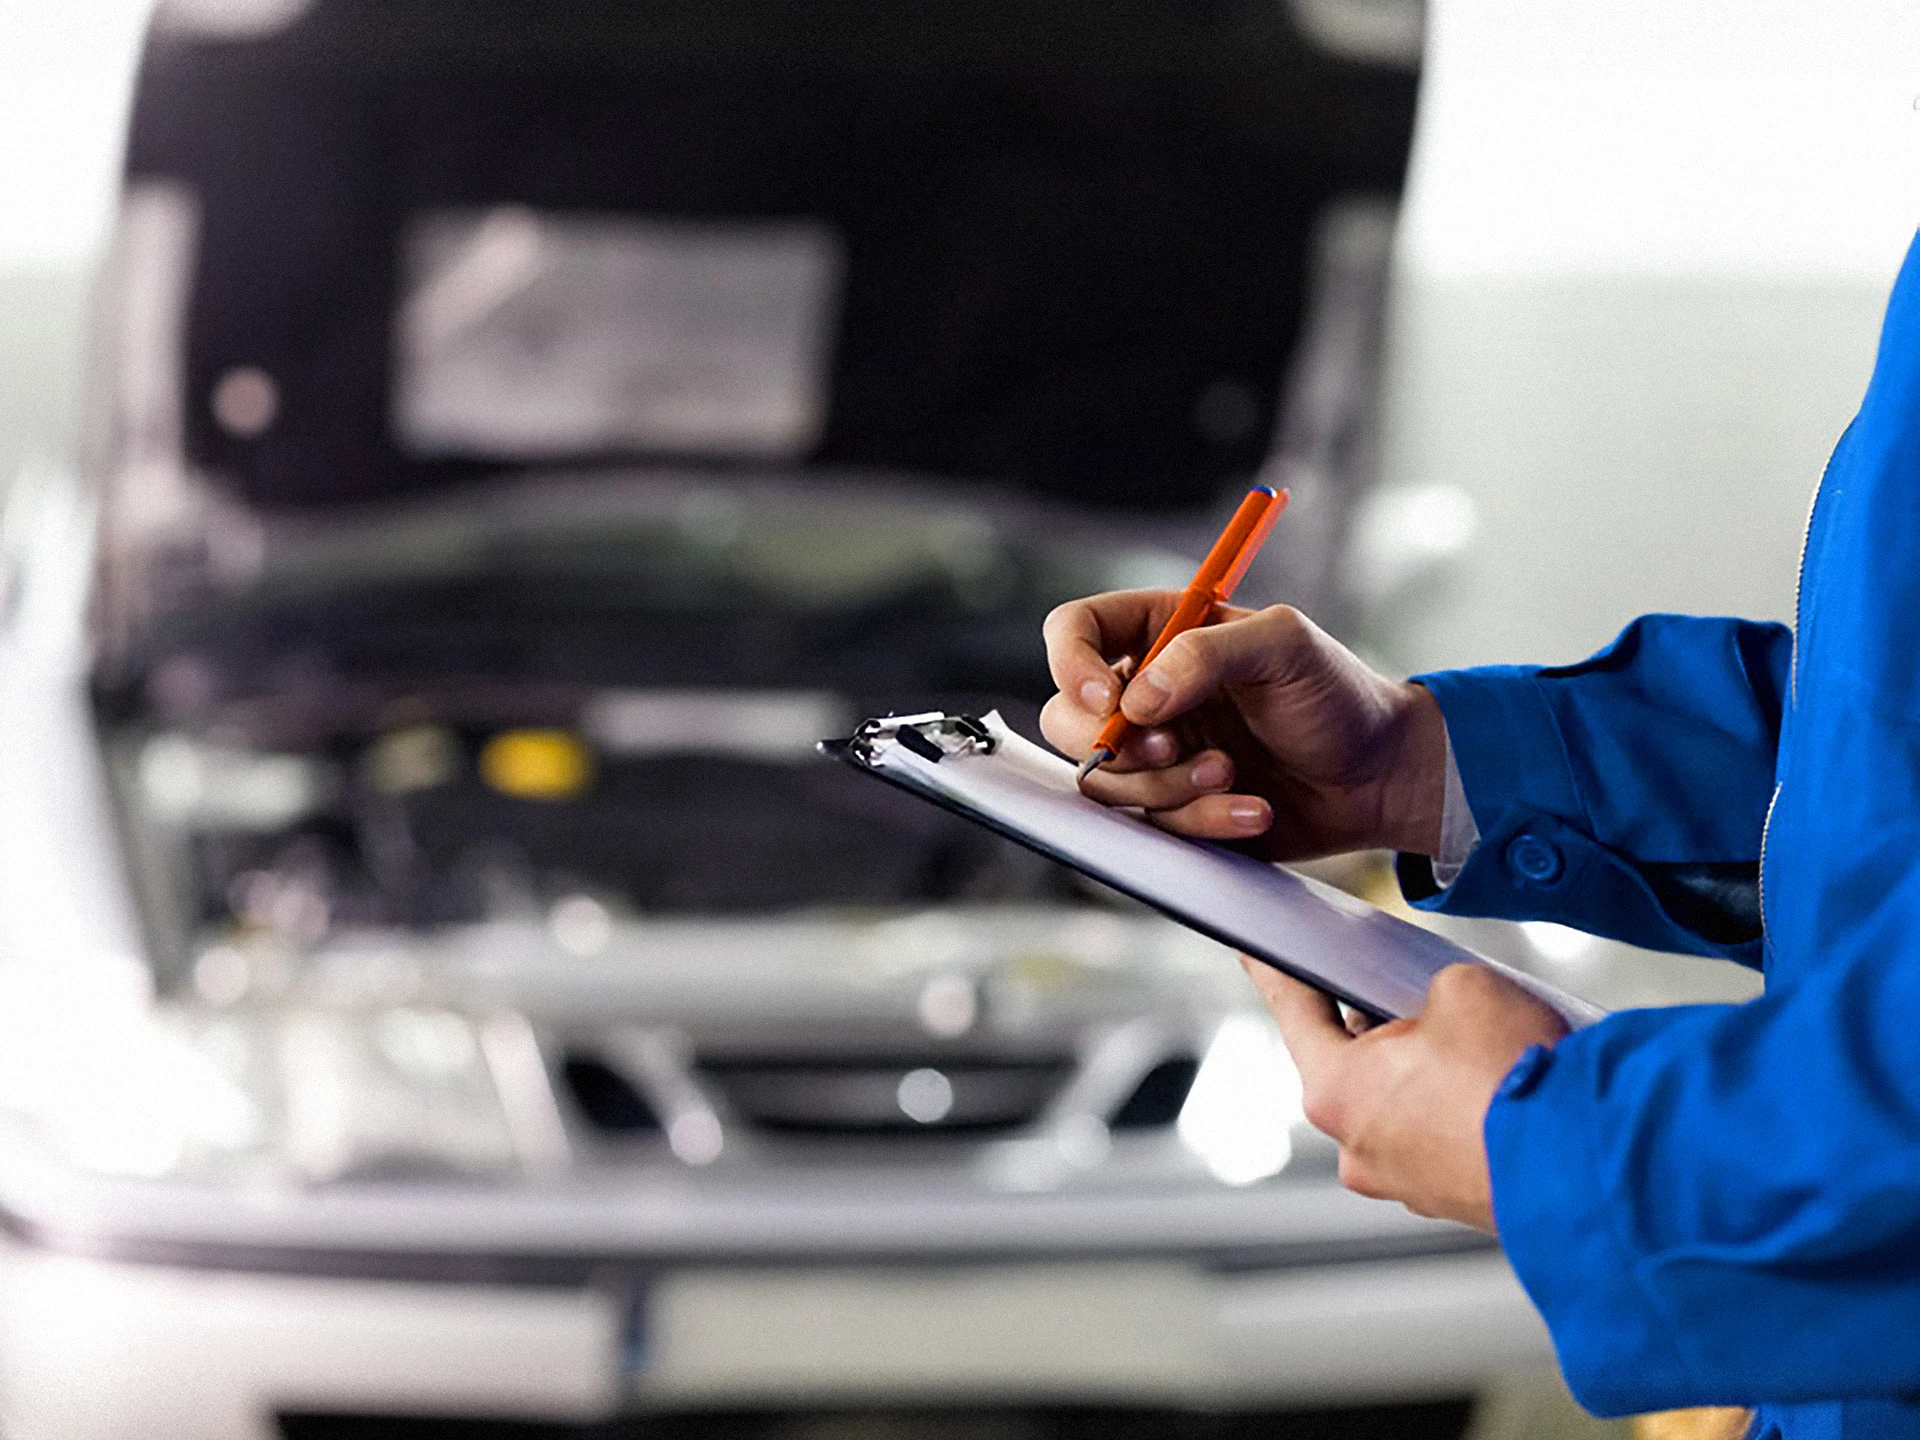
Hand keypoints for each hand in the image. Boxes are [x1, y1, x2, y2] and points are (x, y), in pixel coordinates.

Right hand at [1040, 591, 1447, 858]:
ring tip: (1231, 774)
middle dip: (1116, 747)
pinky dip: (1203, 822)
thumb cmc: (1337, 695)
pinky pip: (1153, 828)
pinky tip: (1253, 808)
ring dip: (1166, 788)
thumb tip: (1135, 701)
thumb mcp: (1285, 647)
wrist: (1379, 776)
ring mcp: (1156, 754)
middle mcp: (1147, 693)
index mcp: (1161, 633)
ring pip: (1105, 784)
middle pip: (1066, 719)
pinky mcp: (1174, 808)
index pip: (1074, 631)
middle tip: (1170, 747)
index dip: (1071, 665)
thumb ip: (1206, 654)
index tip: (1108, 700)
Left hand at [1243, 960, 1569, 1231]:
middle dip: (1380, 1025)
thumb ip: (1426, 990)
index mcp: (1336, 1089)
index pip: (1295, 1011)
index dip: (1276, 972)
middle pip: (1351, 1063)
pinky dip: (1461, 1109)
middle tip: (1414, 992)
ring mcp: (1405, 1183)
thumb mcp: (1461, 987)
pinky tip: (1498, 1083)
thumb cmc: (1516, 1078)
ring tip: (1478, 1042)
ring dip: (1427, 1072)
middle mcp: (1358, 1147)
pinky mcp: (1452, 1199)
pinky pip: (1441, 1136)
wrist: (1592, 1166)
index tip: (1254, 953)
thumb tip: (1437, 1012)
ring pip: (1400, 1103)